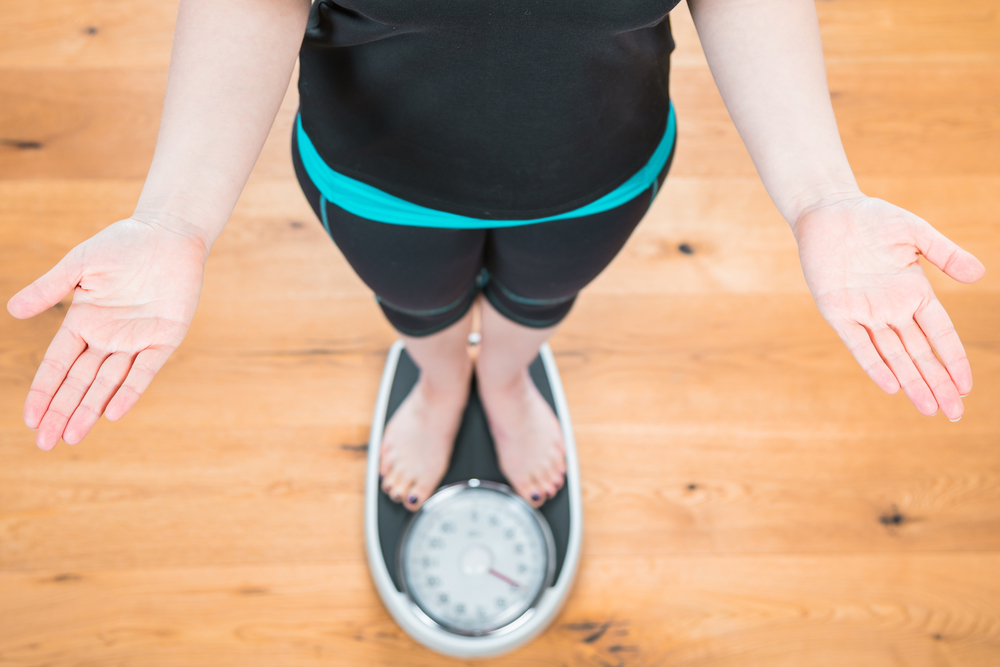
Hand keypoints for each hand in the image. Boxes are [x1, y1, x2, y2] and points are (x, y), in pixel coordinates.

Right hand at [7, 218, 208, 449]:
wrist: (169, 234)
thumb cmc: (124, 244)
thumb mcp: (81, 264)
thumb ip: (51, 288)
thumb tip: (13, 311)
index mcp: (84, 321)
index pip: (58, 365)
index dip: (44, 391)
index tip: (30, 419)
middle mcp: (108, 337)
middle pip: (79, 382)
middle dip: (62, 411)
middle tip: (46, 443)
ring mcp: (137, 340)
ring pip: (108, 383)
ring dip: (90, 410)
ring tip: (73, 437)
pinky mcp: (165, 338)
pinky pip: (144, 370)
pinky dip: (130, 391)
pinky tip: (113, 412)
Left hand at [793, 195, 984, 419]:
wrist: (828, 211)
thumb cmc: (872, 219)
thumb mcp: (915, 233)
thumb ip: (944, 254)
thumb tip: (979, 275)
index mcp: (914, 292)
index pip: (940, 334)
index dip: (953, 359)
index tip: (967, 387)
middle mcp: (891, 309)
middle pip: (919, 353)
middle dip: (937, 382)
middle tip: (954, 413)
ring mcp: (864, 312)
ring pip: (893, 355)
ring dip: (911, 382)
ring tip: (929, 409)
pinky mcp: (837, 311)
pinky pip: (858, 343)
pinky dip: (874, 364)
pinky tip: (891, 386)